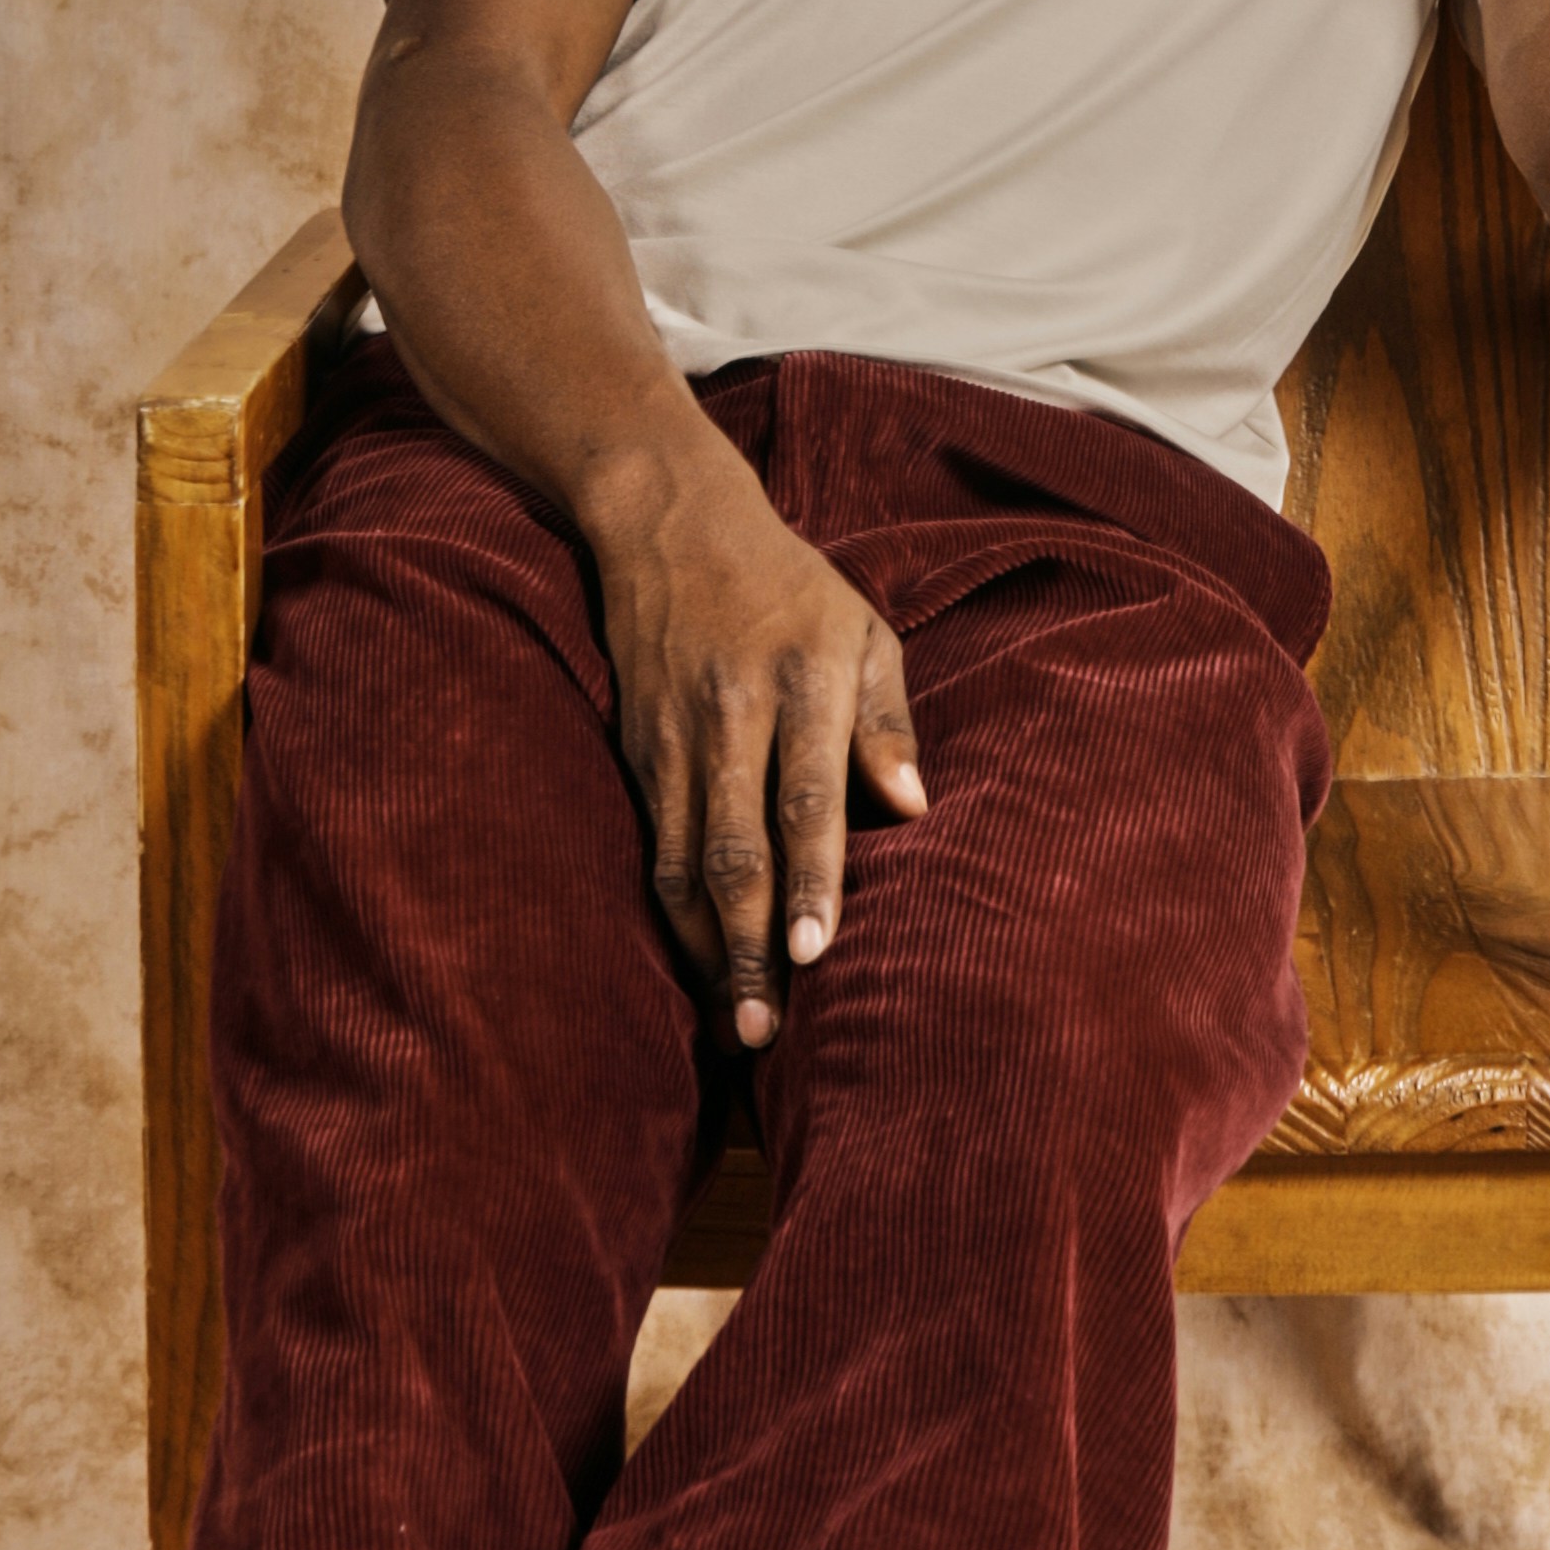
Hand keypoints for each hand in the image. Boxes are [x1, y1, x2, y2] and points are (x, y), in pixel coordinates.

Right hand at [574, 433, 925, 1047]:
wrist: (669, 521)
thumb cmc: (791, 588)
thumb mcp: (863, 630)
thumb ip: (888, 721)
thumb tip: (915, 809)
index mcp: (802, 681)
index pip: (804, 795)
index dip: (810, 878)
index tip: (816, 953)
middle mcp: (731, 712)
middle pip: (735, 846)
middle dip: (749, 944)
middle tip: (763, 1029)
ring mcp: (673, 734)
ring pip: (681, 859)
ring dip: (706, 947)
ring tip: (731, 1021)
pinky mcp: (634, 747)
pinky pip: (651, 844)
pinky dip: (671, 912)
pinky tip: (697, 963)